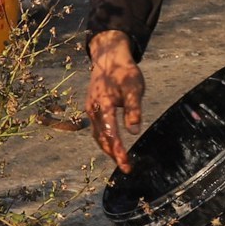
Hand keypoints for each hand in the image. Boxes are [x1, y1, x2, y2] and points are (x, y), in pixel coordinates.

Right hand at [86, 31, 143, 168]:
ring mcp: (90, 109)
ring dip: (108, 150)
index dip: (118, 149)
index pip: (110, 132)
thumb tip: (134, 131)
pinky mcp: (92, 109)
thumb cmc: (124, 72)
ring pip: (98, 135)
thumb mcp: (133, 87)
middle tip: (126, 167)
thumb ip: (133, 109)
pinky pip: (97, 129)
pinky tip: (112, 146)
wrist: (108, 58)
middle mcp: (93, 109)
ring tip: (121, 161)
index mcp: (103, 104)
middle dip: (114, 154)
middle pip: (102, 138)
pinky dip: (104, 140)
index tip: (125, 163)